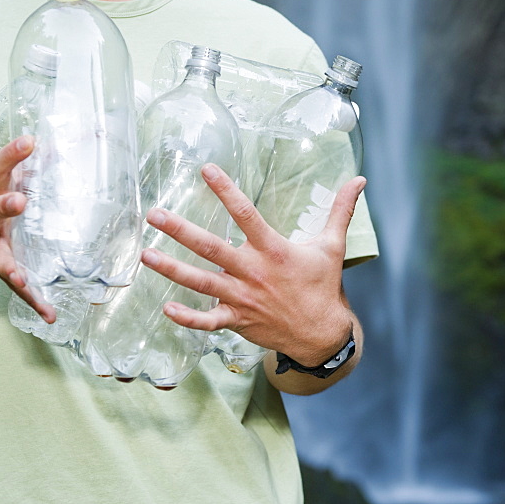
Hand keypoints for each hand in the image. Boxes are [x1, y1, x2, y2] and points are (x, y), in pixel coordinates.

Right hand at [0, 136, 55, 323]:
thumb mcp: (3, 180)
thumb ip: (29, 165)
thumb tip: (62, 141)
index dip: (11, 154)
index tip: (30, 141)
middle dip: (5, 207)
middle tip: (21, 202)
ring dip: (12, 268)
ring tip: (22, 280)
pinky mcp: (0, 269)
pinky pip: (17, 289)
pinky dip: (34, 302)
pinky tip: (50, 314)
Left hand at [140, 163, 364, 366]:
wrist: (321, 334)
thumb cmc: (322, 286)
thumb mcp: (332, 245)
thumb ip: (340, 210)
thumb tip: (359, 180)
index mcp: (273, 249)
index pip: (245, 212)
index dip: (225, 189)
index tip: (205, 169)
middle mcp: (253, 271)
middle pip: (210, 247)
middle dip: (180, 230)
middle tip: (154, 214)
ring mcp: (242, 297)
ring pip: (201, 281)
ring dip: (172, 269)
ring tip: (146, 254)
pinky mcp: (237, 320)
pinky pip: (207, 321)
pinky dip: (187, 317)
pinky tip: (166, 307)